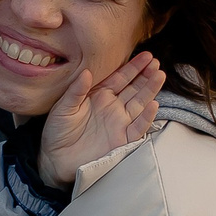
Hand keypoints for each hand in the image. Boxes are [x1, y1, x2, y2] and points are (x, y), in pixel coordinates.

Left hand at [38, 51, 163, 188]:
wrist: (55, 159)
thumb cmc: (57, 131)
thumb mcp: (63, 107)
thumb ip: (76, 90)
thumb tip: (88, 72)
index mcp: (99, 96)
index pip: (120, 78)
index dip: (133, 67)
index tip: (146, 55)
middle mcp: (112, 107)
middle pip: (134, 88)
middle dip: (146, 75)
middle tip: (156, 63)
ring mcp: (119, 123)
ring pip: (139, 104)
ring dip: (150, 90)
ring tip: (159, 76)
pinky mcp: (121, 140)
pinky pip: (137, 128)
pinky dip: (146, 117)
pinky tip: (153, 105)